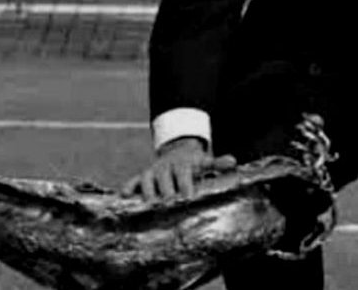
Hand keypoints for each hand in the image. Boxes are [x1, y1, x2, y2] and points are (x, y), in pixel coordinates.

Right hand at [120, 136, 236, 200]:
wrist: (176, 152)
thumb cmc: (193, 164)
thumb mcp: (204, 162)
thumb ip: (217, 163)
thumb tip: (233, 162)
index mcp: (182, 164)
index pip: (184, 173)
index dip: (185, 185)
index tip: (188, 197)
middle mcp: (165, 167)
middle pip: (164, 178)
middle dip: (166, 191)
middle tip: (169, 204)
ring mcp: (152, 171)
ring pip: (146, 179)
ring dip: (147, 191)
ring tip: (150, 205)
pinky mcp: (141, 177)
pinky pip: (132, 181)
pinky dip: (127, 188)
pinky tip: (123, 198)